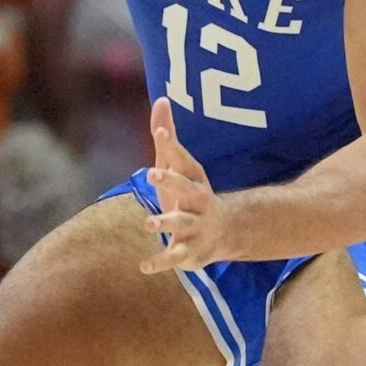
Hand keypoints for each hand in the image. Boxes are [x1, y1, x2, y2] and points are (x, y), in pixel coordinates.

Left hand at [142, 98, 226, 272]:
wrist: (222, 232)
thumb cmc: (189, 194)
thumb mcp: (177, 167)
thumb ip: (167, 139)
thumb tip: (161, 98)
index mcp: (193, 178)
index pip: (183, 160)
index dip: (172, 146)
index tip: (159, 131)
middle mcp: (198, 201)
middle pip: (186, 189)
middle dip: (171, 181)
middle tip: (152, 172)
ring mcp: (196, 227)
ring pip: (182, 224)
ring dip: (166, 223)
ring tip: (148, 223)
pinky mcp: (191, 251)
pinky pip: (176, 257)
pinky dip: (161, 262)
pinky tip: (143, 266)